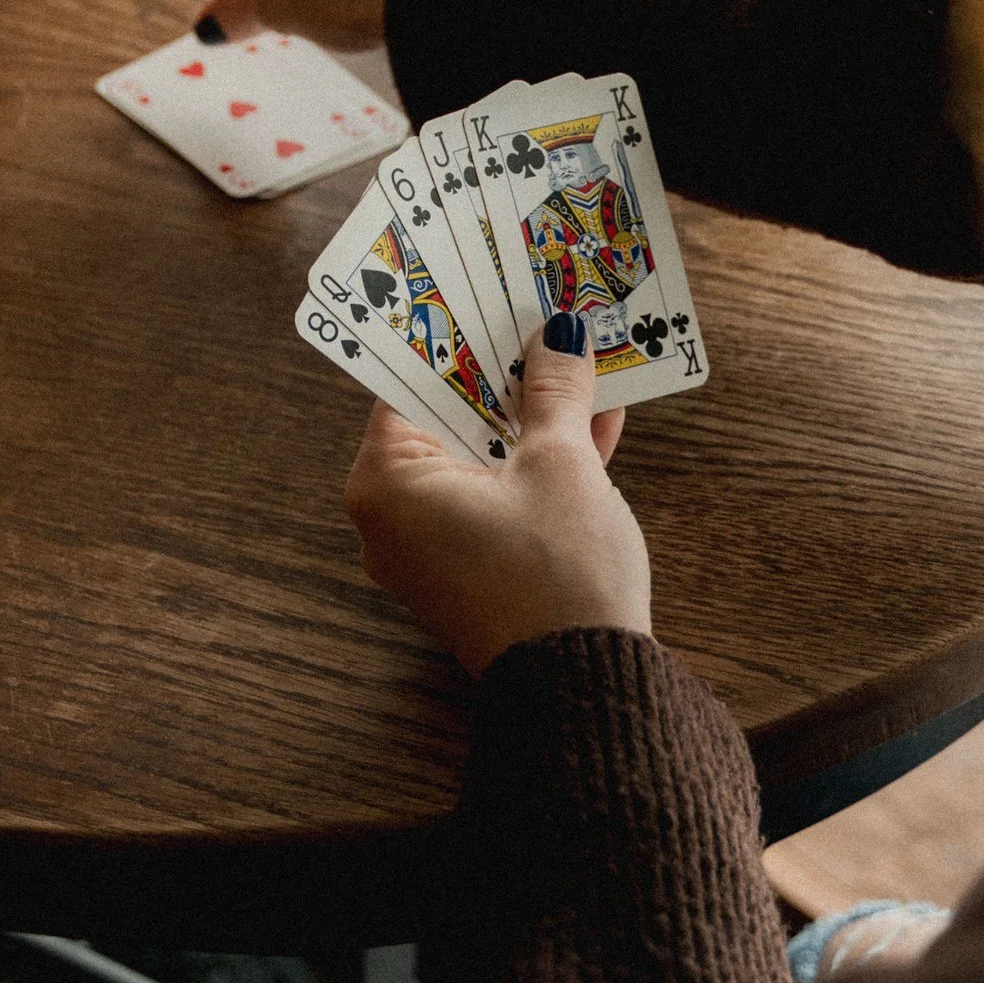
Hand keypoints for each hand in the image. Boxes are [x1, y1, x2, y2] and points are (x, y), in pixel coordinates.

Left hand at [343, 331, 648, 678]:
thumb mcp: (560, 466)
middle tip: (535, 313)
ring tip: (576, 353)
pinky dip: (539, 462)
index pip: (409, 383)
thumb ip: (553, 394)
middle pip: (445, 417)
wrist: (589, 690)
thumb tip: (558, 337)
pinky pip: (500, 495)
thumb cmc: (556, 578)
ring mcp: (432, 547)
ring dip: (531, 413)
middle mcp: (393, 517)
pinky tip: (597, 419)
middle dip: (500, 371)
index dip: (452, 334)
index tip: (482, 292)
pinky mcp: (473, 570)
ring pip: (481, 455)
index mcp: (386, 483)